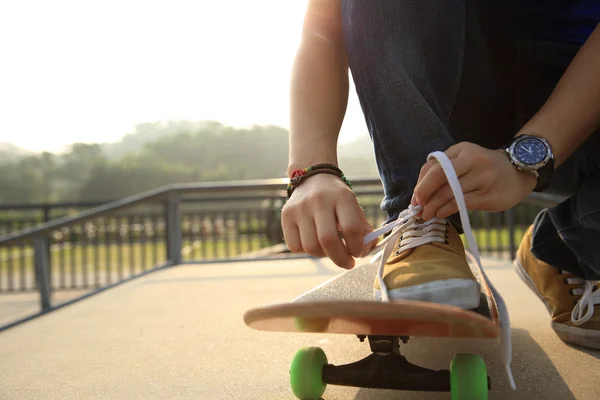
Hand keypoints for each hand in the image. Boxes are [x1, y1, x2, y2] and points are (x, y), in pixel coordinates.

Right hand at [281, 173, 377, 268]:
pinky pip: (295, 246)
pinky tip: (314, 242)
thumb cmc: (337, 199)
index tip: (358, 252)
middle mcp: (319, 200)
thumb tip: (366, 250)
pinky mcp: (286, 215)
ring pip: (311, 247)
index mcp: (342, 197)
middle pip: (328, 240)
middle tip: (348, 263)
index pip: (351, 228)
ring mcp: (300, 208)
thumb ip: (363, 229)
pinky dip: (306, 251)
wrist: (313, 179)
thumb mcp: (354, 207)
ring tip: (330, 249)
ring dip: (324, 255)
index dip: (357, 247)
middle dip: (340, 259)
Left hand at [411, 142, 536, 220]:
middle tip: (417, 208)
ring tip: (427, 214)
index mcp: (462, 150)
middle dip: (423, 194)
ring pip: (449, 192)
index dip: (420, 184)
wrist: (519, 172)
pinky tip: (441, 213)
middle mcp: (472, 160)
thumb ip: (442, 170)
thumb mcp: (464, 159)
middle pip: (439, 177)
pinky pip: (461, 203)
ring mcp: (482, 177)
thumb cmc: (483, 168)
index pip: (434, 166)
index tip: (415, 198)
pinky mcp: (488, 194)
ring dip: (433, 206)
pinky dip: (446, 210)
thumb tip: (418, 193)